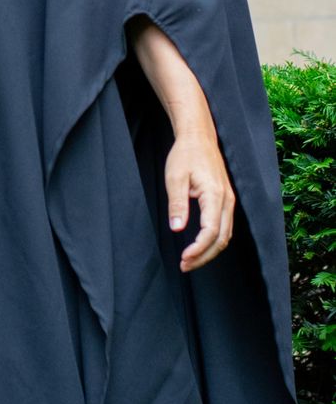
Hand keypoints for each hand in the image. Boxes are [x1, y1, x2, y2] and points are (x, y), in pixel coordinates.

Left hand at [165, 127, 234, 271]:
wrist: (198, 137)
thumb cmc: (186, 154)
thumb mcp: (175, 178)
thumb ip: (177, 204)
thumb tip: (177, 229)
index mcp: (215, 195)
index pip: (211, 231)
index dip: (198, 249)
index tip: (184, 259)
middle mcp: (227, 201)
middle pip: (221, 239)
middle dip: (204, 256)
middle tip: (185, 265)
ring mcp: (229, 201)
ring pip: (225, 235)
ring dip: (209, 251)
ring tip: (190, 260)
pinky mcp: (226, 200)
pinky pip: (224, 227)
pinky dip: (214, 241)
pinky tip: (200, 246)